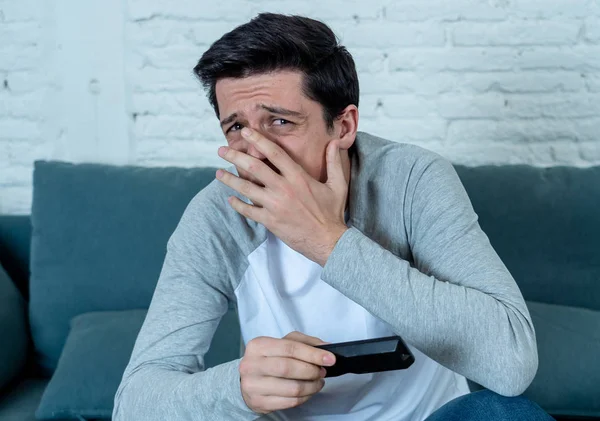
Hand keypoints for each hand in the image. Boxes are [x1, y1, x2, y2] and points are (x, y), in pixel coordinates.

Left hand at [216, 128, 348, 265]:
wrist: (328, 241)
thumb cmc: (332, 213)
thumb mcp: (338, 185)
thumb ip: (334, 162)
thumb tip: (334, 143)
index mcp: (298, 177)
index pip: (274, 153)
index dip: (258, 140)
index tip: (246, 132)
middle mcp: (284, 189)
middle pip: (254, 167)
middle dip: (235, 157)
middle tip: (222, 150)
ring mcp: (275, 206)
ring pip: (246, 189)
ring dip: (230, 180)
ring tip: (218, 173)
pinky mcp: (270, 221)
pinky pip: (248, 211)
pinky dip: (238, 205)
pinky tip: (230, 199)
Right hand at [239, 331, 335, 413]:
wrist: (247, 381)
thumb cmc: (268, 360)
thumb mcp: (282, 344)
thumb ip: (304, 342)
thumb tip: (326, 347)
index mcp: (258, 345)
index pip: (289, 348)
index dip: (312, 354)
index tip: (330, 359)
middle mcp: (251, 365)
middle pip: (289, 368)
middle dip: (311, 371)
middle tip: (322, 371)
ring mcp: (253, 385)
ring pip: (292, 388)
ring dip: (311, 386)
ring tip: (318, 382)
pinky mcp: (258, 402)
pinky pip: (289, 402)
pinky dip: (304, 397)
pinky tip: (308, 391)